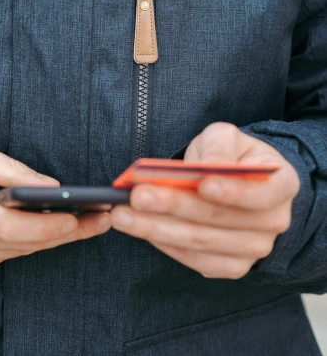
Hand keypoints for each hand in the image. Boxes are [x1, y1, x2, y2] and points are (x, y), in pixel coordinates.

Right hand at [0, 139, 110, 281]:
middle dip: (67, 233)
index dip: (52, 226)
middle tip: (101, 220)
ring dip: (49, 239)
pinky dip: (23, 245)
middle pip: (25, 244)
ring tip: (84, 223)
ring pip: (17, 253)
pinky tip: (44, 231)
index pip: (16, 227)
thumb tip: (50, 187)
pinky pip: (2, 258)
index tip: (82, 217)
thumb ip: (10, 169)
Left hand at [110, 122, 299, 278]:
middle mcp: (273, 223)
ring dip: (156, 229)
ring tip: (123, 215)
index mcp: (281, 185)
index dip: (232, 191)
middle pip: (218, 220)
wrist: (236, 181)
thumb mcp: (227, 137)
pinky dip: (164, 244)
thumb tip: (207, 167)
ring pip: (200, 242)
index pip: (261, 193)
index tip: (202, 183)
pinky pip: (194, 259)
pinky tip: (139, 228)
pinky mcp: (230, 266)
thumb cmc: (231, 155)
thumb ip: (218, 147)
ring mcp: (253, 250)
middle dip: (173, 207)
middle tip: (137, 196)